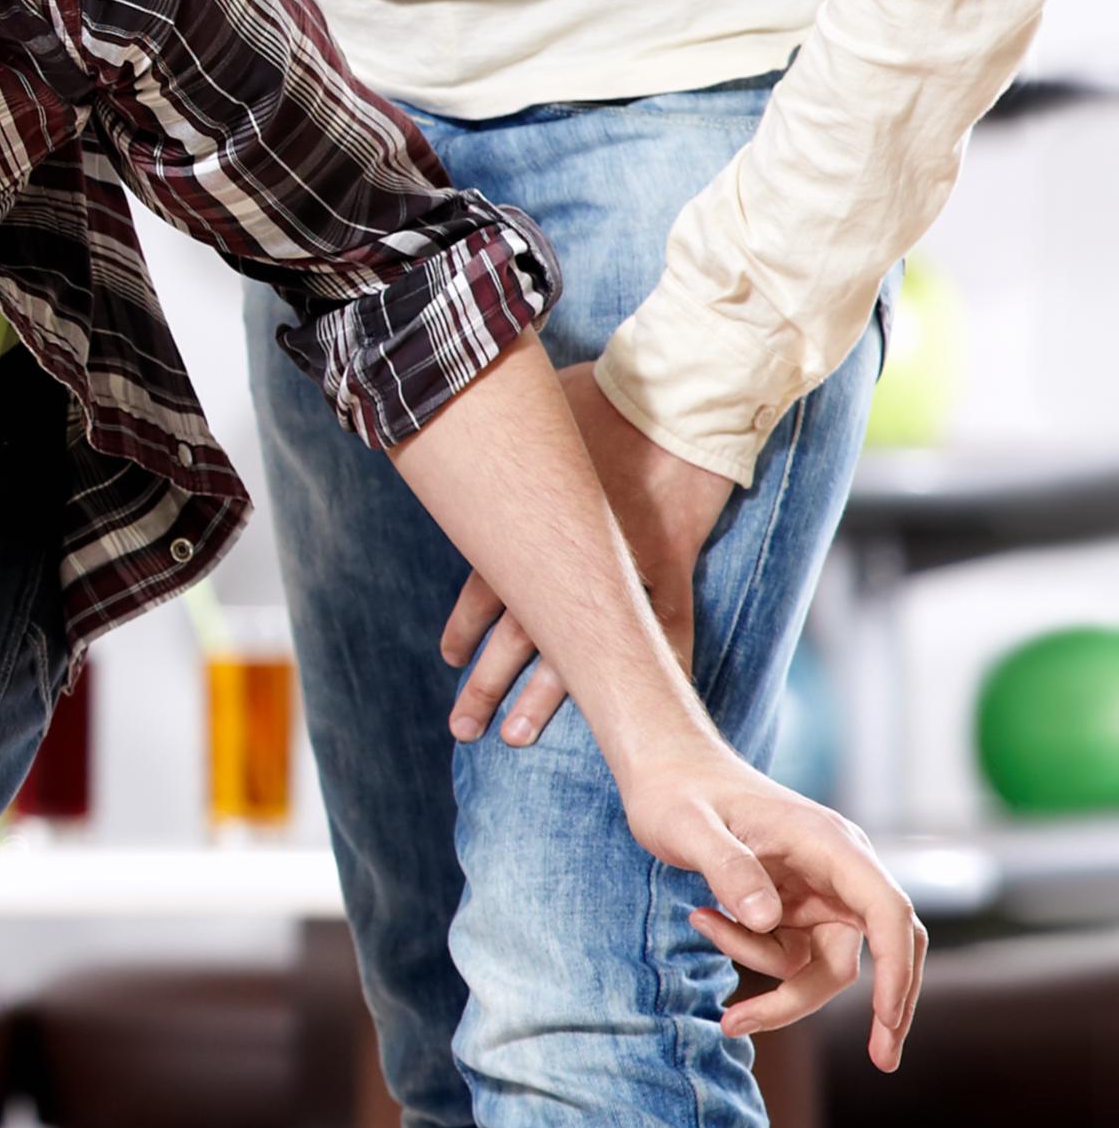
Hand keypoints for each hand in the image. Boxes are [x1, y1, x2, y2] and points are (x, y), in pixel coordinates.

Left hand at [440, 363, 735, 742]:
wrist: (678, 392)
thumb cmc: (601, 395)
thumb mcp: (532, 416)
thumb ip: (501, 443)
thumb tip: (450, 421)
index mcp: (529, 521)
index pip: (483, 589)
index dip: (464, 629)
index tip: (450, 659)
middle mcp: (568, 554)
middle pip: (517, 635)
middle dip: (486, 685)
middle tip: (463, 728)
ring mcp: (624, 566)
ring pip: (578, 648)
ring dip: (546, 697)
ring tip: (516, 735)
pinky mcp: (672, 561)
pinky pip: (669, 628)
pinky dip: (663, 668)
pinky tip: (647, 708)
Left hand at [618, 750, 927, 1065]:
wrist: (665, 772)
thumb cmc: (677, 792)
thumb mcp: (689, 827)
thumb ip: (728, 867)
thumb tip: (767, 918)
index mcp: (831, 845)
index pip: (886, 912)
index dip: (897, 968)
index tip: (888, 1019)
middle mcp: (838, 871)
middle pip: (881, 949)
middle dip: (884, 1004)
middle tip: (883, 1061)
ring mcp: (819, 892)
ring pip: (825, 962)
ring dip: (771, 975)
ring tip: (698, 924)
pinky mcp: (793, 908)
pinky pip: (788, 954)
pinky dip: (749, 953)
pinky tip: (701, 918)